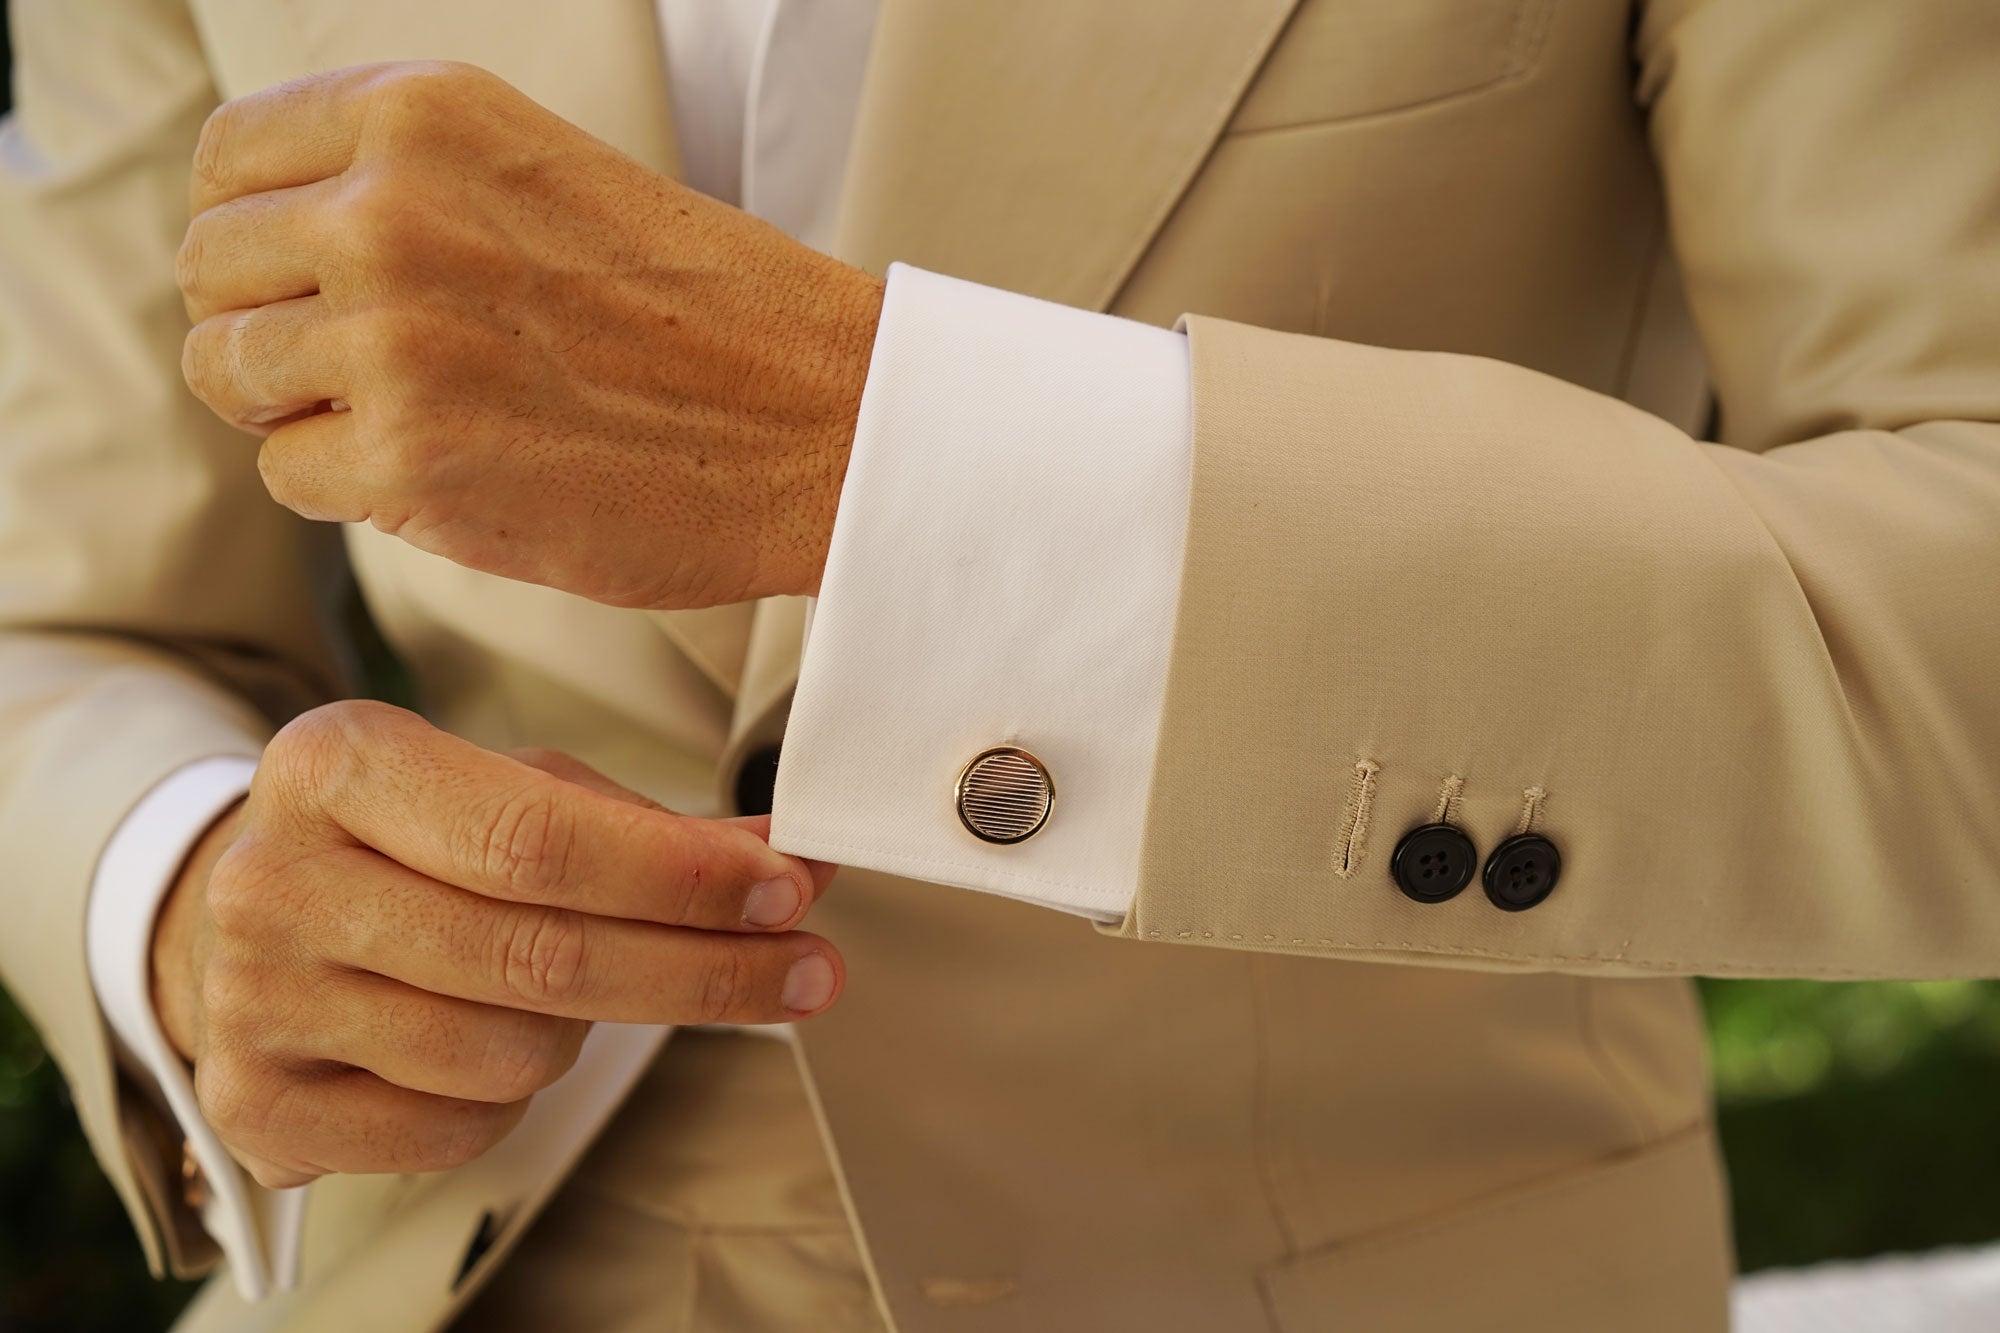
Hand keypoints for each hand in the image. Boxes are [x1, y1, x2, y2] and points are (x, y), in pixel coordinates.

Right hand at [148, 700, 839, 1186]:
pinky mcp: (257, 1107)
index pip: (535, 836)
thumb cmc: (415, 842)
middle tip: (807, 970)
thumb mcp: (515, 794)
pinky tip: (489, 1042)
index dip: (680, 876)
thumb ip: (653, 828)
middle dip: (701, 969)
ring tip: (570, 987)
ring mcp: (254, 1000)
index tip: (788, 892)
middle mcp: (274, 879)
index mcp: (336, 764)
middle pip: (539, 954)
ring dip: (586, 1033)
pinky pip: (455, 1129)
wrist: (263, 917)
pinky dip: (509, 1098)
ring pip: (508, 1052)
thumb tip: (793, 859)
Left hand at [176, 62, 882, 609]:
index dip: (256, 236)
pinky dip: (353, 487)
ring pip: (232, 377)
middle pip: (211, 274)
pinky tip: (451, 470)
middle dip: (272, 330)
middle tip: (369, 371)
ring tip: (416, 421)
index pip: (229, 163)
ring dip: (304, 412)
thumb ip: (406, 187)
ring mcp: (391, 338)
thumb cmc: (710, 315)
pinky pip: (290, 474)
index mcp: (424, 115)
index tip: (308, 283)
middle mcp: (388, 209)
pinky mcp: (409, 459)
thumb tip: (275, 253)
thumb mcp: (546, 173)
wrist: (824, 419)